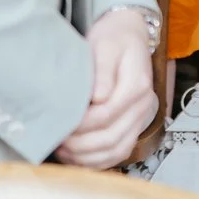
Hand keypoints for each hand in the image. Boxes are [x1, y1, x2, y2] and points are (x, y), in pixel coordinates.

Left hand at [54, 9, 158, 167]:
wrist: (129, 36)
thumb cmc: (114, 40)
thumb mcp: (105, 45)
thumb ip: (102, 71)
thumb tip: (97, 98)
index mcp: (137, 86)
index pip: (106, 114)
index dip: (81, 124)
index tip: (60, 123)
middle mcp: (142, 106)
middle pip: (111, 138)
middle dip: (80, 145)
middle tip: (56, 140)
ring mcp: (140, 119)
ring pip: (116, 151)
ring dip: (87, 157)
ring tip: (63, 151)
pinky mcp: (133, 127)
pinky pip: (118, 153)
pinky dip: (97, 161)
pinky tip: (77, 157)